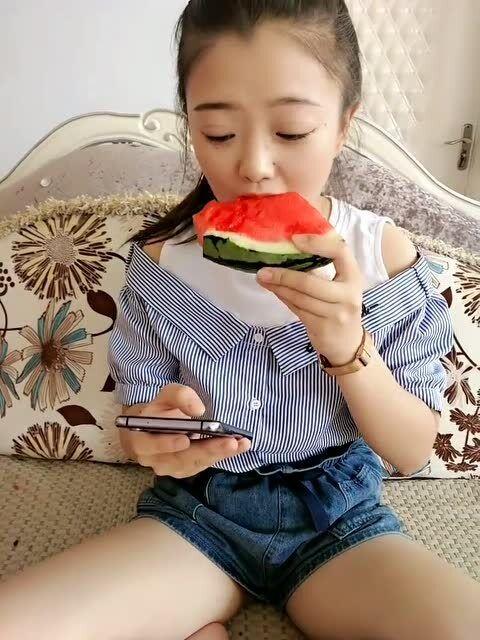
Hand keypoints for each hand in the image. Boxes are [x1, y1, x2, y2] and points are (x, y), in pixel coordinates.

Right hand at [121, 384, 250, 477]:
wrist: (152, 428)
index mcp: (140, 439)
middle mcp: (153, 459)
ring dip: (218, 454)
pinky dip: (221, 456)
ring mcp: (169, 468)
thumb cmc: (158, 410)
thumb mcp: (165, 395)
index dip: (167, 444)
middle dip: (206, 450)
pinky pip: (202, 465)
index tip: (184, 440)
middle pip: (180, 458)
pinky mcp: (184, 470)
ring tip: (240, 444)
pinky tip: (239, 446)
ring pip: (194, 464)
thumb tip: (198, 410)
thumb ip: (179, 396)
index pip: (151, 445)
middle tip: (229, 443)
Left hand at [257, 234, 363, 364]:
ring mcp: (336, 313)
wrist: (347, 343)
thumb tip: (286, 250)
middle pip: (310, 282)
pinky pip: (298, 309)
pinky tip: (274, 290)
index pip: (340, 251)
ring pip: (300, 297)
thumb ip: (319, 270)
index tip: (295, 239)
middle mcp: (348, 294)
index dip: (317, 243)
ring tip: (263, 278)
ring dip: (279, 287)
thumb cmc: (338, 307)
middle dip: (284, 275)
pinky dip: (283, 298)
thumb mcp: (338, 286)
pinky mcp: (323, 327)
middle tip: (264, 269)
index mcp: (354, 276)